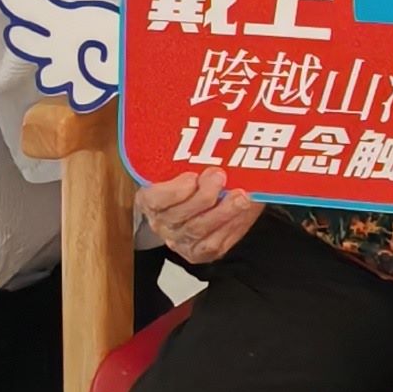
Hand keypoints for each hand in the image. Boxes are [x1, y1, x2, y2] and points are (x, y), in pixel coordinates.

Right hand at [136, 167, 259, 267]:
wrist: (206, 198)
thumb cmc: (193, 177)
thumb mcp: (185, 163)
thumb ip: (191, 156)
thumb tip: (209, 138)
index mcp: (150, 200)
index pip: (155, 199)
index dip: (174, 191)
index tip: (193, 176)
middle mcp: (162, 223)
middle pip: (179, 216)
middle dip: (203, 197)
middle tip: (221, 177)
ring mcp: (180, 240)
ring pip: (199, 230)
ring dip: (223, 212)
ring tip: (240, 197)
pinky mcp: (199, 252)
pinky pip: (214, 243)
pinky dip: (231, 227)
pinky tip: (243, 212)